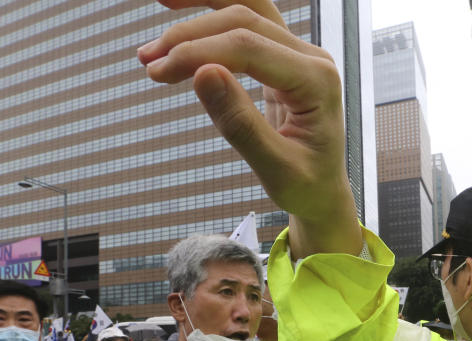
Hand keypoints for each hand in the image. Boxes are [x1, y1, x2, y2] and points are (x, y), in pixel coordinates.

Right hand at [140, 1, 361, 254]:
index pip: (249, 47)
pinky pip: (247, 24)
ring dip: (199, 15)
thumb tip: (203, 73)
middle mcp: (313, 59)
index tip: (157, 71)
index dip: (198, 52)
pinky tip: (179, 14)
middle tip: (148, 61)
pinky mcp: (284, 58)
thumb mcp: (275, 169)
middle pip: (245, 21)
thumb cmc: (307, 185)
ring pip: (246, 12)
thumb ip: (241, 124)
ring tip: (157, 29)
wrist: (324, 192)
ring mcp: (300, 54)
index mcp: (317, 82)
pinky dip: (213, 15)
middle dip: (191, 35)